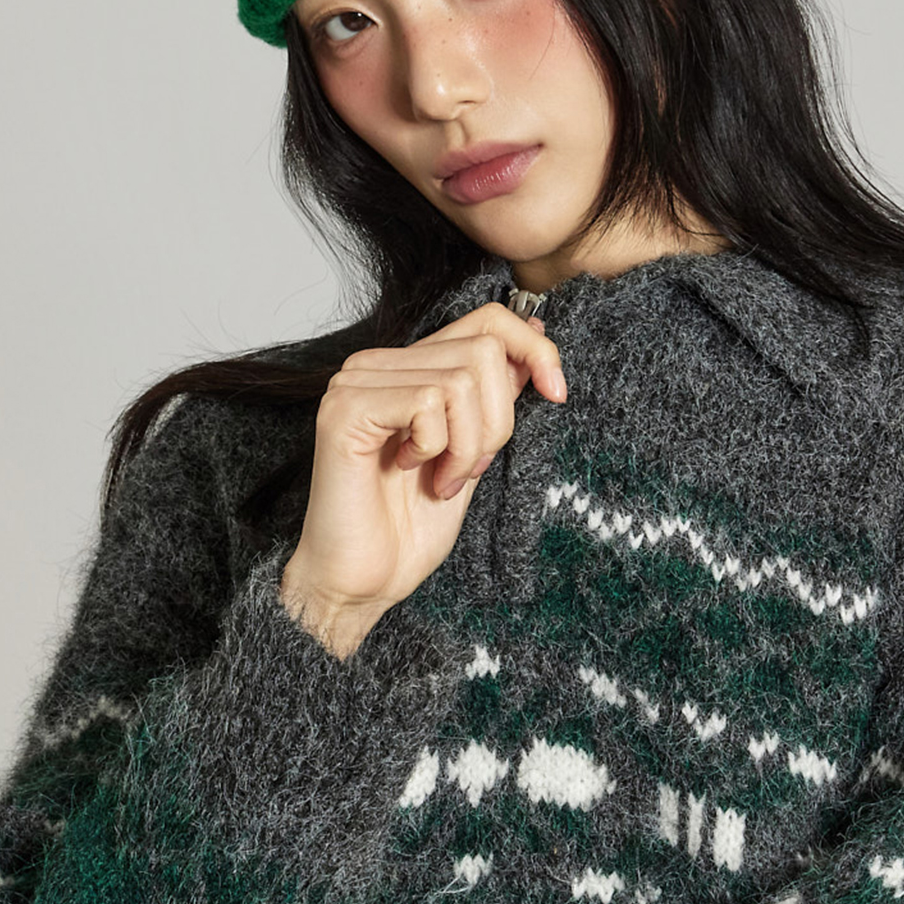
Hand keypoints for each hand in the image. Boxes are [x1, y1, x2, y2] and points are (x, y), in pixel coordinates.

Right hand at [280, 304, 565, 657]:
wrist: (361, 582)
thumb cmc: (406, 530)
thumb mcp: (472, 452)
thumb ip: (493, 396)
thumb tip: (532, 333)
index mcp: (408, 369)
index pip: (487, 320)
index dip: (535, 350)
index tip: (557, 395)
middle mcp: (378, 365)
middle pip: (484, 351)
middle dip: (497, 422)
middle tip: (467, 470)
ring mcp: (357, 382)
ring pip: (461, 378)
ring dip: (467, 444)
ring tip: (441, 479)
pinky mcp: (346, 408)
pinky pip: (428, 401)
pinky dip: (437, 447)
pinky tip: (412, 472)